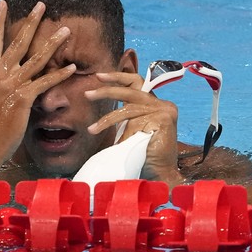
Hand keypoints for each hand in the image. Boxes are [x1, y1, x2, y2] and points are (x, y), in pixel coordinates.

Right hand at [0, 0, 75, 175]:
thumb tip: (5, 69)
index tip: (3, 2)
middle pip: (18, 42)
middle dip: (32, 22)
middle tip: (42, 4)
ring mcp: (11, 85)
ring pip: (36, 59)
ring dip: (53, 43)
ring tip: (66, 30)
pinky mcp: (24, 99)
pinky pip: (46, 83)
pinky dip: (60, 74)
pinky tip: (73, 67)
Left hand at [84, 72, 183, 186]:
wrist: (159, 175)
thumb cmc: (143, 155)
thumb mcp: (131, 130)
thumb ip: (124, 115)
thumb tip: (99, 98)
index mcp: (155, 104)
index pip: (136, 82)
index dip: (117, 77)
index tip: (99, 76)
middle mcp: (162, 104)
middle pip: (130, 90)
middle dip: (106, 91)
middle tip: (87, 94)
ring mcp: (164, 111)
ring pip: (127, 109)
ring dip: (107, 120)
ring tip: (92, 129)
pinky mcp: (163, 120)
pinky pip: (134, 124)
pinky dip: (123, 135)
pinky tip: (119, 145)